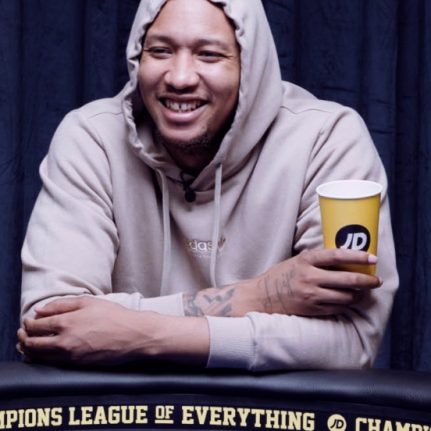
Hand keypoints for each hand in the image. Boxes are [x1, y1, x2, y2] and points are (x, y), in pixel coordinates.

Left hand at [17, 296, 159, 364]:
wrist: (133, 335)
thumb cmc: (114, 316)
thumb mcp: (89, 302)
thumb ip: (62, 304)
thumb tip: (40, 310)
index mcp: (66, 322)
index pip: (35, 325)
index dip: (28, 323)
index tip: (29, 320)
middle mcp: (64, 341)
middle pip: (31, 343)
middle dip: (23, 337)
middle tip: (23, 333)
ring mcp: (70, 356)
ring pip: (38, 357)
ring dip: (28, 350)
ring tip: (28, 344)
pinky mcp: (77, 365)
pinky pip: (50, 364)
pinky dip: (40, 359)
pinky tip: (42, 353)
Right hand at [258, 248, 381, 315]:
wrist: (263, 296)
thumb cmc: (281, 275)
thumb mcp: (297, 261)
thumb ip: (317, 260)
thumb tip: (345, 259)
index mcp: (306, 261)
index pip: (337, 255)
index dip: (357, 256)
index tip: (372, 258)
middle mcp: (309, 277)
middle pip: (347, 279)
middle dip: (366, 280)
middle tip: (376, 281)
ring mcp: (311, 295)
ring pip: (346, 296)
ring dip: (358, 294)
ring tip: (362, 292)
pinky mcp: (312, 309)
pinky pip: (337, 308)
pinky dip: (346, 304)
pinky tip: (348, 300)